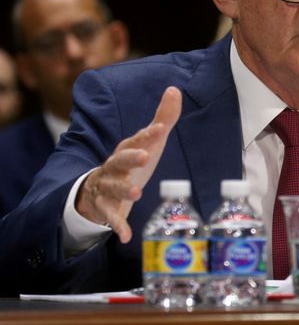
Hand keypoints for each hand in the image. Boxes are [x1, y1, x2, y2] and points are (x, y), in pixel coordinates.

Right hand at [76, 86, 181, 242]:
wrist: (97, 190)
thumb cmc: (130, 163)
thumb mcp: (148, 142)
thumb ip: (163, 118)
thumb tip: (175, 89)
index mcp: (127, 149)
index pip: (136, 139)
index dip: (148, 134)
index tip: (160, 129)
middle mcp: (114, 166)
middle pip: (120, 160)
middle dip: (131, 158)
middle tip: (145, 157)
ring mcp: (107, 187)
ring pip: (113, 188)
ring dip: (124, 191)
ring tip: (137, 194)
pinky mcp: (105, 208)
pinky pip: (110, 217)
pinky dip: (118, 226)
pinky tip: (126, 236)